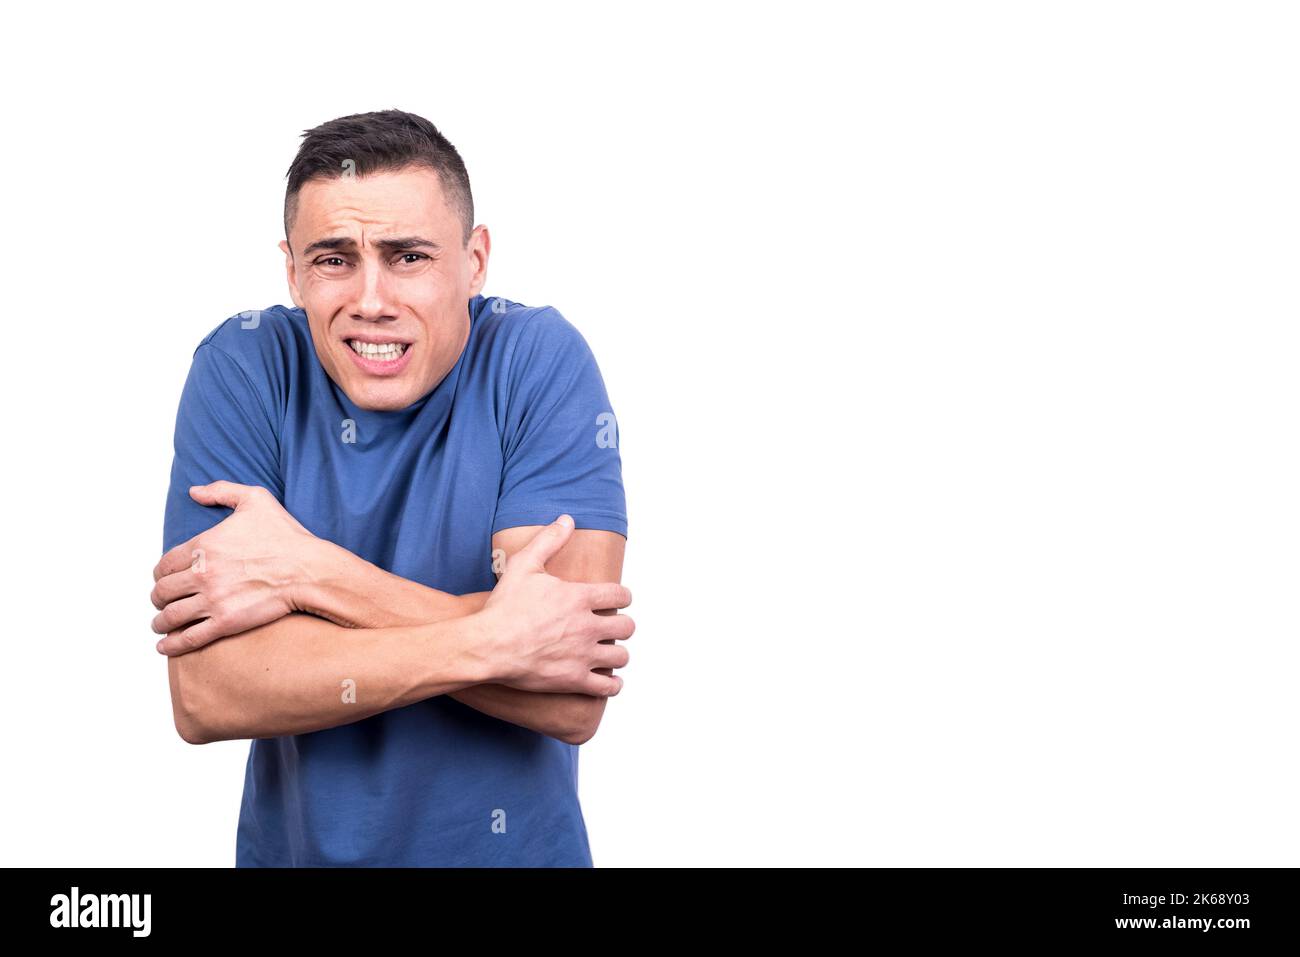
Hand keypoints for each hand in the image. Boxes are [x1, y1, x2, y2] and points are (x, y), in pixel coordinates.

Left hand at [151, 482, 318, 655]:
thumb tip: (194, 492)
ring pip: (170, 616)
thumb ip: (222, 491)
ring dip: (160, 622)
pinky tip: (164, 646)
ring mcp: (213, 600)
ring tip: (161, 625)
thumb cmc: (287, 536)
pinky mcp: (226, 622)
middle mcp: (202, 573)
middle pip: (162, 591)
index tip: (164, 580)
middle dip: (158, 598)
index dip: (160, 574)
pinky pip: (188, 638)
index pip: (164, 564)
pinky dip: (171, 645)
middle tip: (163, 602)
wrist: (309, 569)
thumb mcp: (256, 499)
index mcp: (203, 546)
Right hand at [479, 515, 633, 696]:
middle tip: (611, 627)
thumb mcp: (524, 565)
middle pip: (627, 627)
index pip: (621, 595)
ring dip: (617, 653)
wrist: (486, 645)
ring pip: (620, 656)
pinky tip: (607, 680)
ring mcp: (583, 655)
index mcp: (580, 597)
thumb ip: (549, 540)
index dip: (622, 597)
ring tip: (608, 652)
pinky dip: (612, 684)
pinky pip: (607, 686)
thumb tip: (566, 520)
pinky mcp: (574, 680)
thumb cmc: (503, 607)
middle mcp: (588, 626)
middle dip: (621, 625)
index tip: (616, 601)